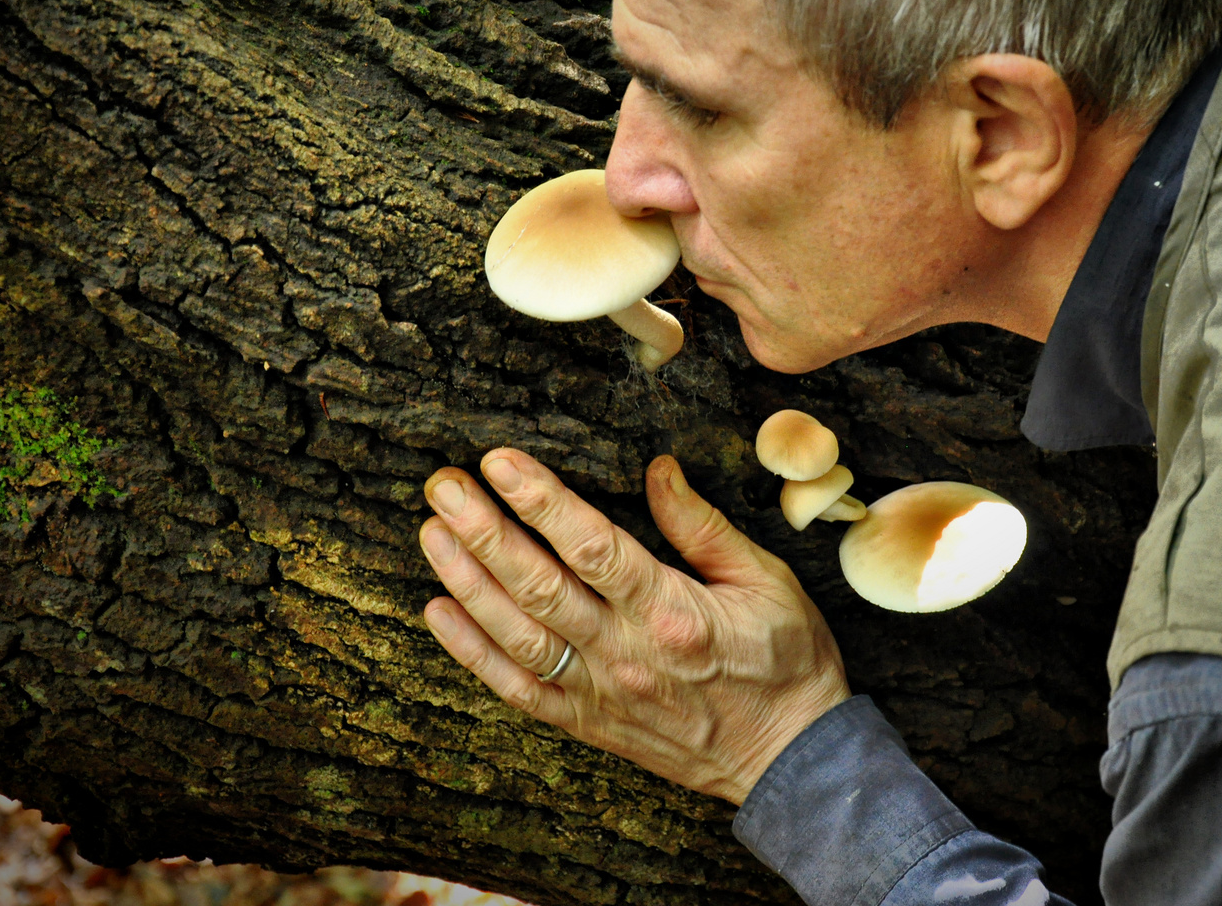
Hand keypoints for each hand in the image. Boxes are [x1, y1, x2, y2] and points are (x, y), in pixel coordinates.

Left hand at [417, 448, 852, 804]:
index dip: (541, 501)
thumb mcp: (766, 579)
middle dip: (483, 531)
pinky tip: (439, 610)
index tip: (500, 462)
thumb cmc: (786, 661)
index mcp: (672, 611)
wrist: (789, 759)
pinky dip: (473, 652)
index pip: (592, 546)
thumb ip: (703, 526)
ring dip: (467, 582)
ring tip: (432, 533)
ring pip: (516, 634)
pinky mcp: (588, 723)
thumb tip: (657, 470)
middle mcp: (626, 654)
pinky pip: (518, 689)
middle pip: (538, 585)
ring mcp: (601, 694)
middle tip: (443, 485)